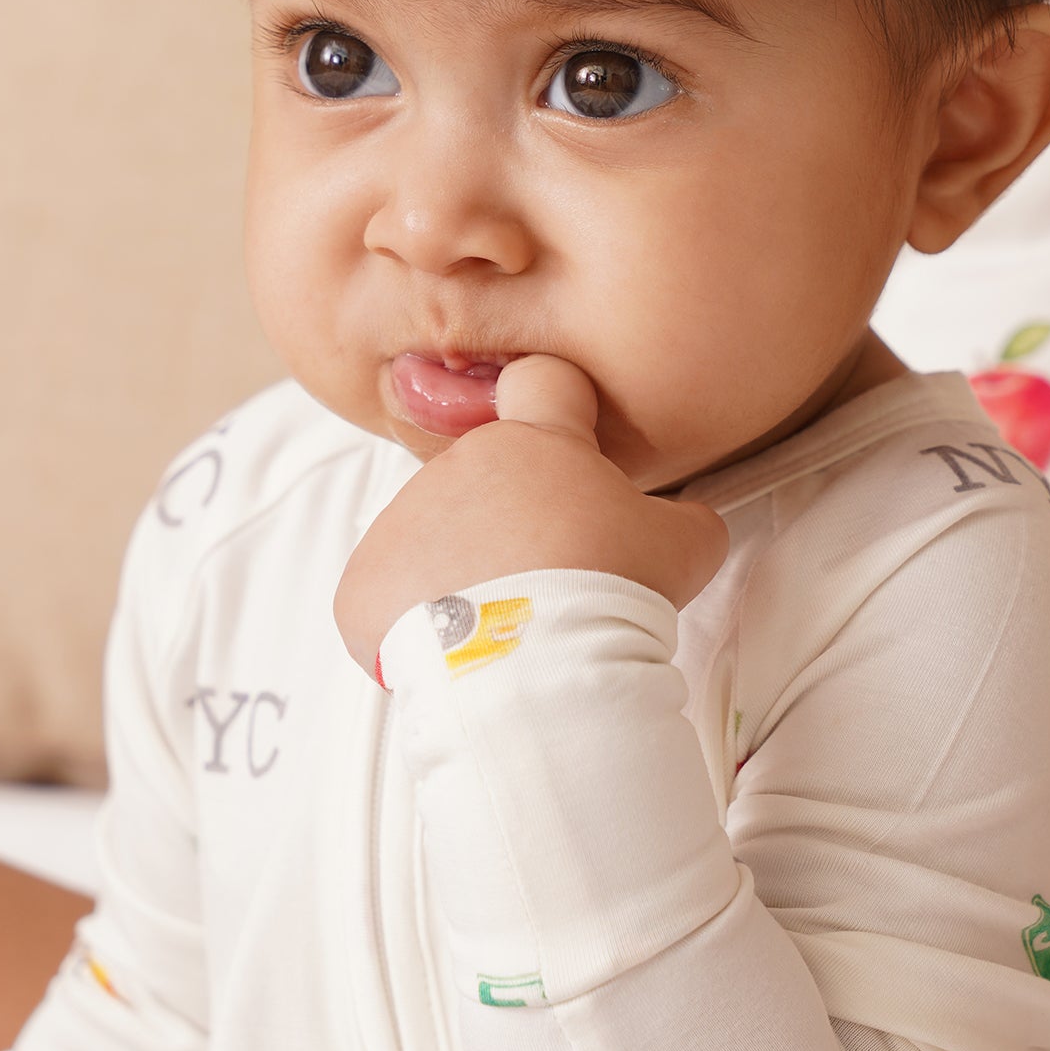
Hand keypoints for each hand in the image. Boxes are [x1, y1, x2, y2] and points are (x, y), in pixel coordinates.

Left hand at [334, 355, 727, 672]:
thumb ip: (682, 516)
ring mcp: (404, 520)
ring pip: (435, 536)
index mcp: (537, 441)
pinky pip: (390, 593)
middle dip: (515, 520)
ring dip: (463, 570)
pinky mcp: (365, 582)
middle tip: (552, 579)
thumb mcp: (684, 545)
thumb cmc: (611, 595)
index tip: (570, 446)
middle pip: (488, 479)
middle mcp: (460, 464)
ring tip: (504, 626)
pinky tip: (456, 652)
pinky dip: (415, 621)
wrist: (535, 668)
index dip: (560, 407)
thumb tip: (685, 520)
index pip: (542, 381)